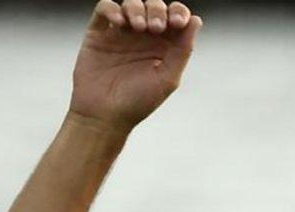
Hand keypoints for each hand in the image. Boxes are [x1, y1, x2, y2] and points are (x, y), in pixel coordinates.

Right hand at [69, 0, 200, 130]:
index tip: (178, 23)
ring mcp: (120, 34)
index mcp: (163, 46)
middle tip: (155, 28)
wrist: (104, 116)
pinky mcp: (98, 34)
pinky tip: (119, 23)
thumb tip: (196, 20)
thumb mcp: (167, 79)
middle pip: (154, 6)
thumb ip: (183, 50)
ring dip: (137, 8)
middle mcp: (142, 37)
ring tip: (138, 27)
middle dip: (157, 10)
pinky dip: (112, 9)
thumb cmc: (137, 103)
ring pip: (131, 4)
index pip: (175, 17)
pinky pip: (104, 8)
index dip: (178, 12)